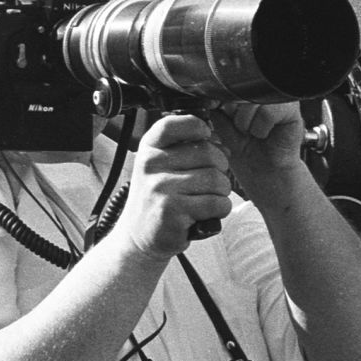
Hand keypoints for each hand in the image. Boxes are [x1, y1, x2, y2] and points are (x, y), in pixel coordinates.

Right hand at [110, 113, 231, 258]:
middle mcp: (151, 165)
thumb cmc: (157, 199)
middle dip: (220, 169)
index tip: (206, 135)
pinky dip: (220, 210)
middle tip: (211, 181)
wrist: (137, 236)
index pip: (175, 124)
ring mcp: (161, 188)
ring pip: (217, 180)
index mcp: (149, 149)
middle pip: (208, 153)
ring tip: (206, 199)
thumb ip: (187, 151)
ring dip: (221, 192)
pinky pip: (217, 203)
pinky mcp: (173, 212)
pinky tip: (206, 213)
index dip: (197, 126)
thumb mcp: (161, 168)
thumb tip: (223, 147)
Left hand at [211, 102, 304, 210]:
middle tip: (242, 130)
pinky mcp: (291, 110)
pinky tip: (264, 134)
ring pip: (253, 101)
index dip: (221, 99)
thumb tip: (212, 100)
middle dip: (235, 116)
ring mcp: (278, 99)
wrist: (265, 173)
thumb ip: (218, 114)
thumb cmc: (246, 153)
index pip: (230, 86)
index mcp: (246, 94)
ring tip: (253, 134)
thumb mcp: (224, 131)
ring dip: (247, 123)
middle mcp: (263, 93)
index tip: (214, 109)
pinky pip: (268, 112)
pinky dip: (261, 127)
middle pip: (241, 92)